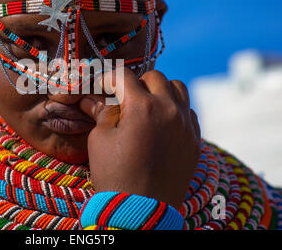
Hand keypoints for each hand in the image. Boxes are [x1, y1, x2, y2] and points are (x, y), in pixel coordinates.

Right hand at [79, 68, 200, 208]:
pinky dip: (175, 109)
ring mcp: (186, 124)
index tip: (102, 85)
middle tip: (124, 99)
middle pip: (154, 77)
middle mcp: (169, 110)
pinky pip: (188, 111)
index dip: (109, 77)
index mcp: (142, 107)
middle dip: (136, 83)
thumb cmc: (116, 175)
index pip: (124, 76)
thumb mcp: (100, 140)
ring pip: (177, 88)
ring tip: (147, 107)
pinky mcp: (194, 139)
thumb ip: (102, 112)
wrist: (142, 211)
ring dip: (160, 91)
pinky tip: (162, 124)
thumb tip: (92, 98)